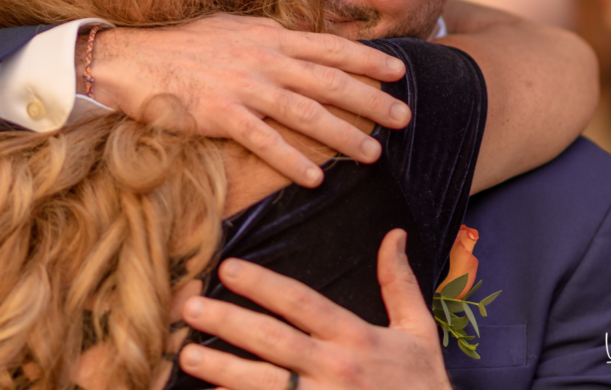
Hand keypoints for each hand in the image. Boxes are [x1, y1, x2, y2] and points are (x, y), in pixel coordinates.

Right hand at [87, 14, 409, 186]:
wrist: (132, 57)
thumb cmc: (182, 44)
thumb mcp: (232, 27)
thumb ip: (269, 37)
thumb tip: (301, 42)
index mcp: (268, 36)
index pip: (328, 47)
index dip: (367, 60)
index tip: (399, 72)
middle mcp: (262, 58)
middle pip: (328, 81)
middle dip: (370, 99)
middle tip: (404, 117)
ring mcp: (242, 86)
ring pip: (305, 112)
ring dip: (343, 134)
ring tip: (373, 153)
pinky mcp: (220, 114)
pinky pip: (263, 140)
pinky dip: (291, 159)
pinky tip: (313, 177)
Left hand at [178, 229, 452, 389]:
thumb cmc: (424, 388)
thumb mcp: (419, 333)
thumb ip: (400, 284)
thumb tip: (393, 235)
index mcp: (357, 338)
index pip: (302, 303)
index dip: (263, 284)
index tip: (229, 268)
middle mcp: (337, 369)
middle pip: (273, 341)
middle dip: (229, 322)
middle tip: (190, 306)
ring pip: (264, 383)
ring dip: (222, 368)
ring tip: (186, 354)